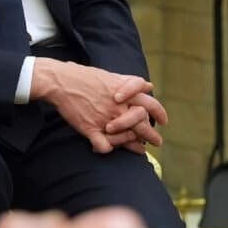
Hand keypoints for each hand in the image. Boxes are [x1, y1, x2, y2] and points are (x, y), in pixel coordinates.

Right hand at [31, 59, 167, 152]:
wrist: (62, 81)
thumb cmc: (87, 77)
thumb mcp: (112, 76)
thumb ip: (131, 83)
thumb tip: (149, 86)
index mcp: (125, 92)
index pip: (150, 104)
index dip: (160, 113)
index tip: (164, 121)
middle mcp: (118, 106)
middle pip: (142, 123)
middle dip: (152, 135)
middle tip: (158, 142)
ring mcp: (105, 118)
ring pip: (127, 136)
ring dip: (135, 145)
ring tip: (142, 150)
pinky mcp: (90, 128)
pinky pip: (104, 145)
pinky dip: (109, 149)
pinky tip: (112, 150)